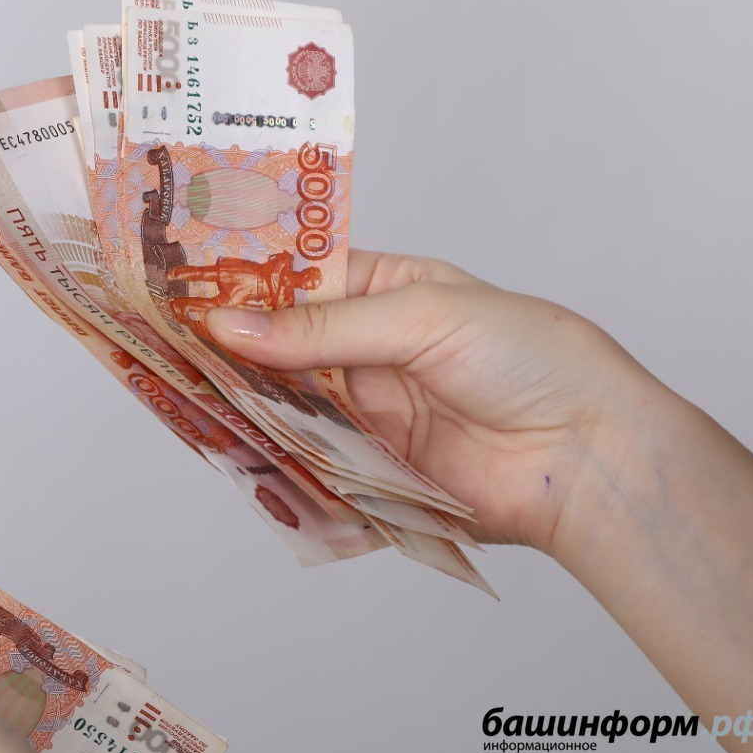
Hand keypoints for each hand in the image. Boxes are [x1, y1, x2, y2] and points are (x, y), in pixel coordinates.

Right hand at [206, 250, 666, 553]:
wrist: (589, 457)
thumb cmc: (531, 358)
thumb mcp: (422, 317)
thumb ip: (323, 328)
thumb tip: (231, 328)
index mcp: (387, 290)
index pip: (297, 279)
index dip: (242, 283)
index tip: (179, 284)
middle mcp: (371, 351)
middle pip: (281, 348)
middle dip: (231, 350)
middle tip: (163, 346)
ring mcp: (369, 414)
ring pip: (285, 408)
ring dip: (244, 406)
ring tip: (184, 396)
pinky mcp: (372, 472)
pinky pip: (309, 465)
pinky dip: (275, 463)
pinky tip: (235, 453)